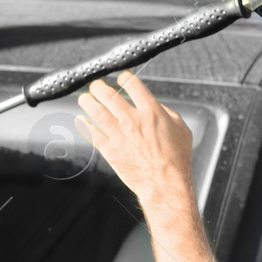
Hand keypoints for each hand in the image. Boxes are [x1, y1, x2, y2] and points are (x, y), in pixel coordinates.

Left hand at [75, 71, 193, 207]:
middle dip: (99, 87)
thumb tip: (156, 106)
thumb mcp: (180, 129)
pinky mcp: (109, 149)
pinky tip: (81, 120)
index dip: (125, 78)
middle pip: (109, 95)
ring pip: (96, 111)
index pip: (133, 86)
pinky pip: (91, 133)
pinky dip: (84, 124)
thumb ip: (166, 113)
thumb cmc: (176, 159)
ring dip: (88, 101)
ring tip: (85, 98)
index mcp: (151, 112)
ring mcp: (118, 134)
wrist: (164, 183)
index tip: (121, 78)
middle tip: (96, 85)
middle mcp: (132, 120)